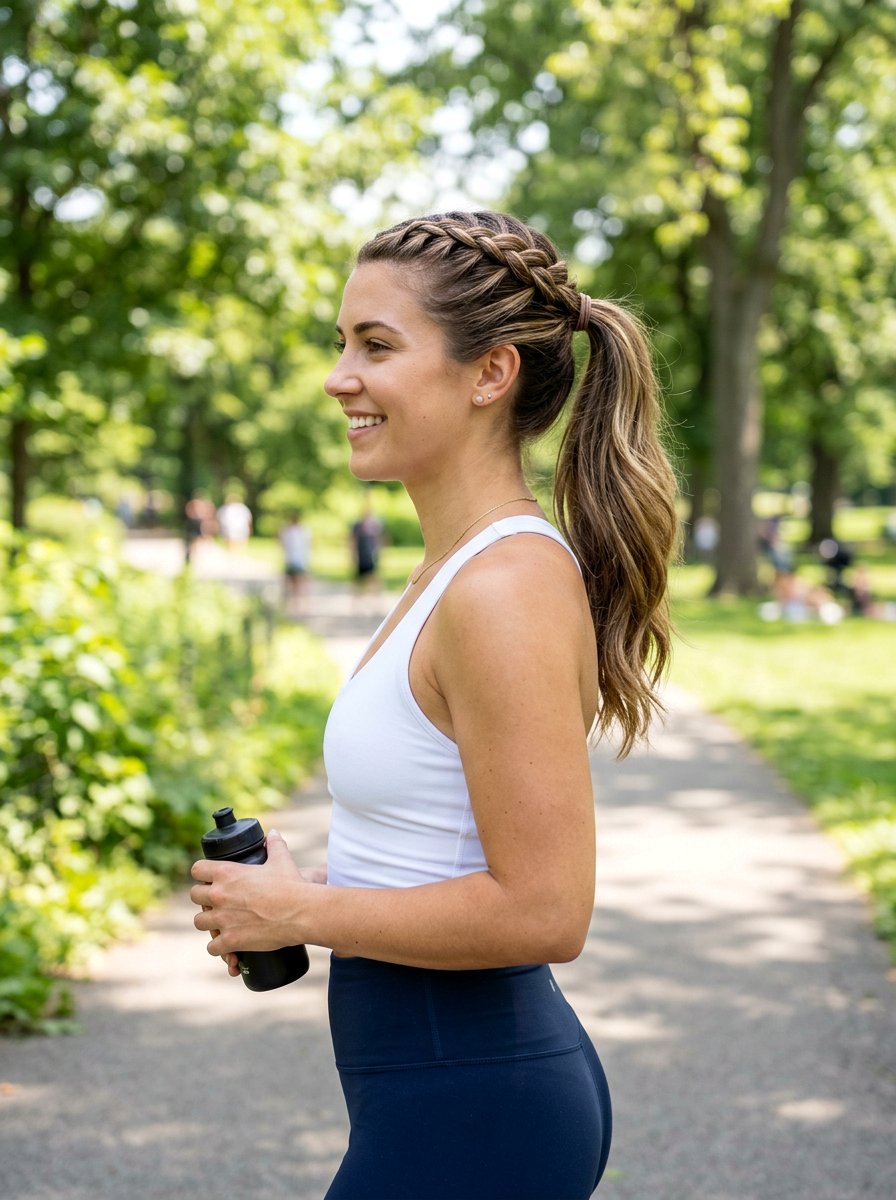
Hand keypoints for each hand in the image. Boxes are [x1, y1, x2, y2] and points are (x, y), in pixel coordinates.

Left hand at [190, 830, 322, 973]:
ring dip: (209, 923)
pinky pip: (212, 947)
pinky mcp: (230, 940)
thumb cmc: (291, 885)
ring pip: (199, 922)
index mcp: (227, 873)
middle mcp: (219, 895)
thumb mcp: (281, 860)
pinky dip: (219, 947)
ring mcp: (223, 919)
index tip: (209, 879)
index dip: (203, 874)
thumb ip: (275, 844)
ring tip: (221, 923)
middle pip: (194, 896)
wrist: (302, 912)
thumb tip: (273, 834)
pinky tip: (227, 945)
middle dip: (204, 899)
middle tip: (218, 902)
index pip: (197, 869)